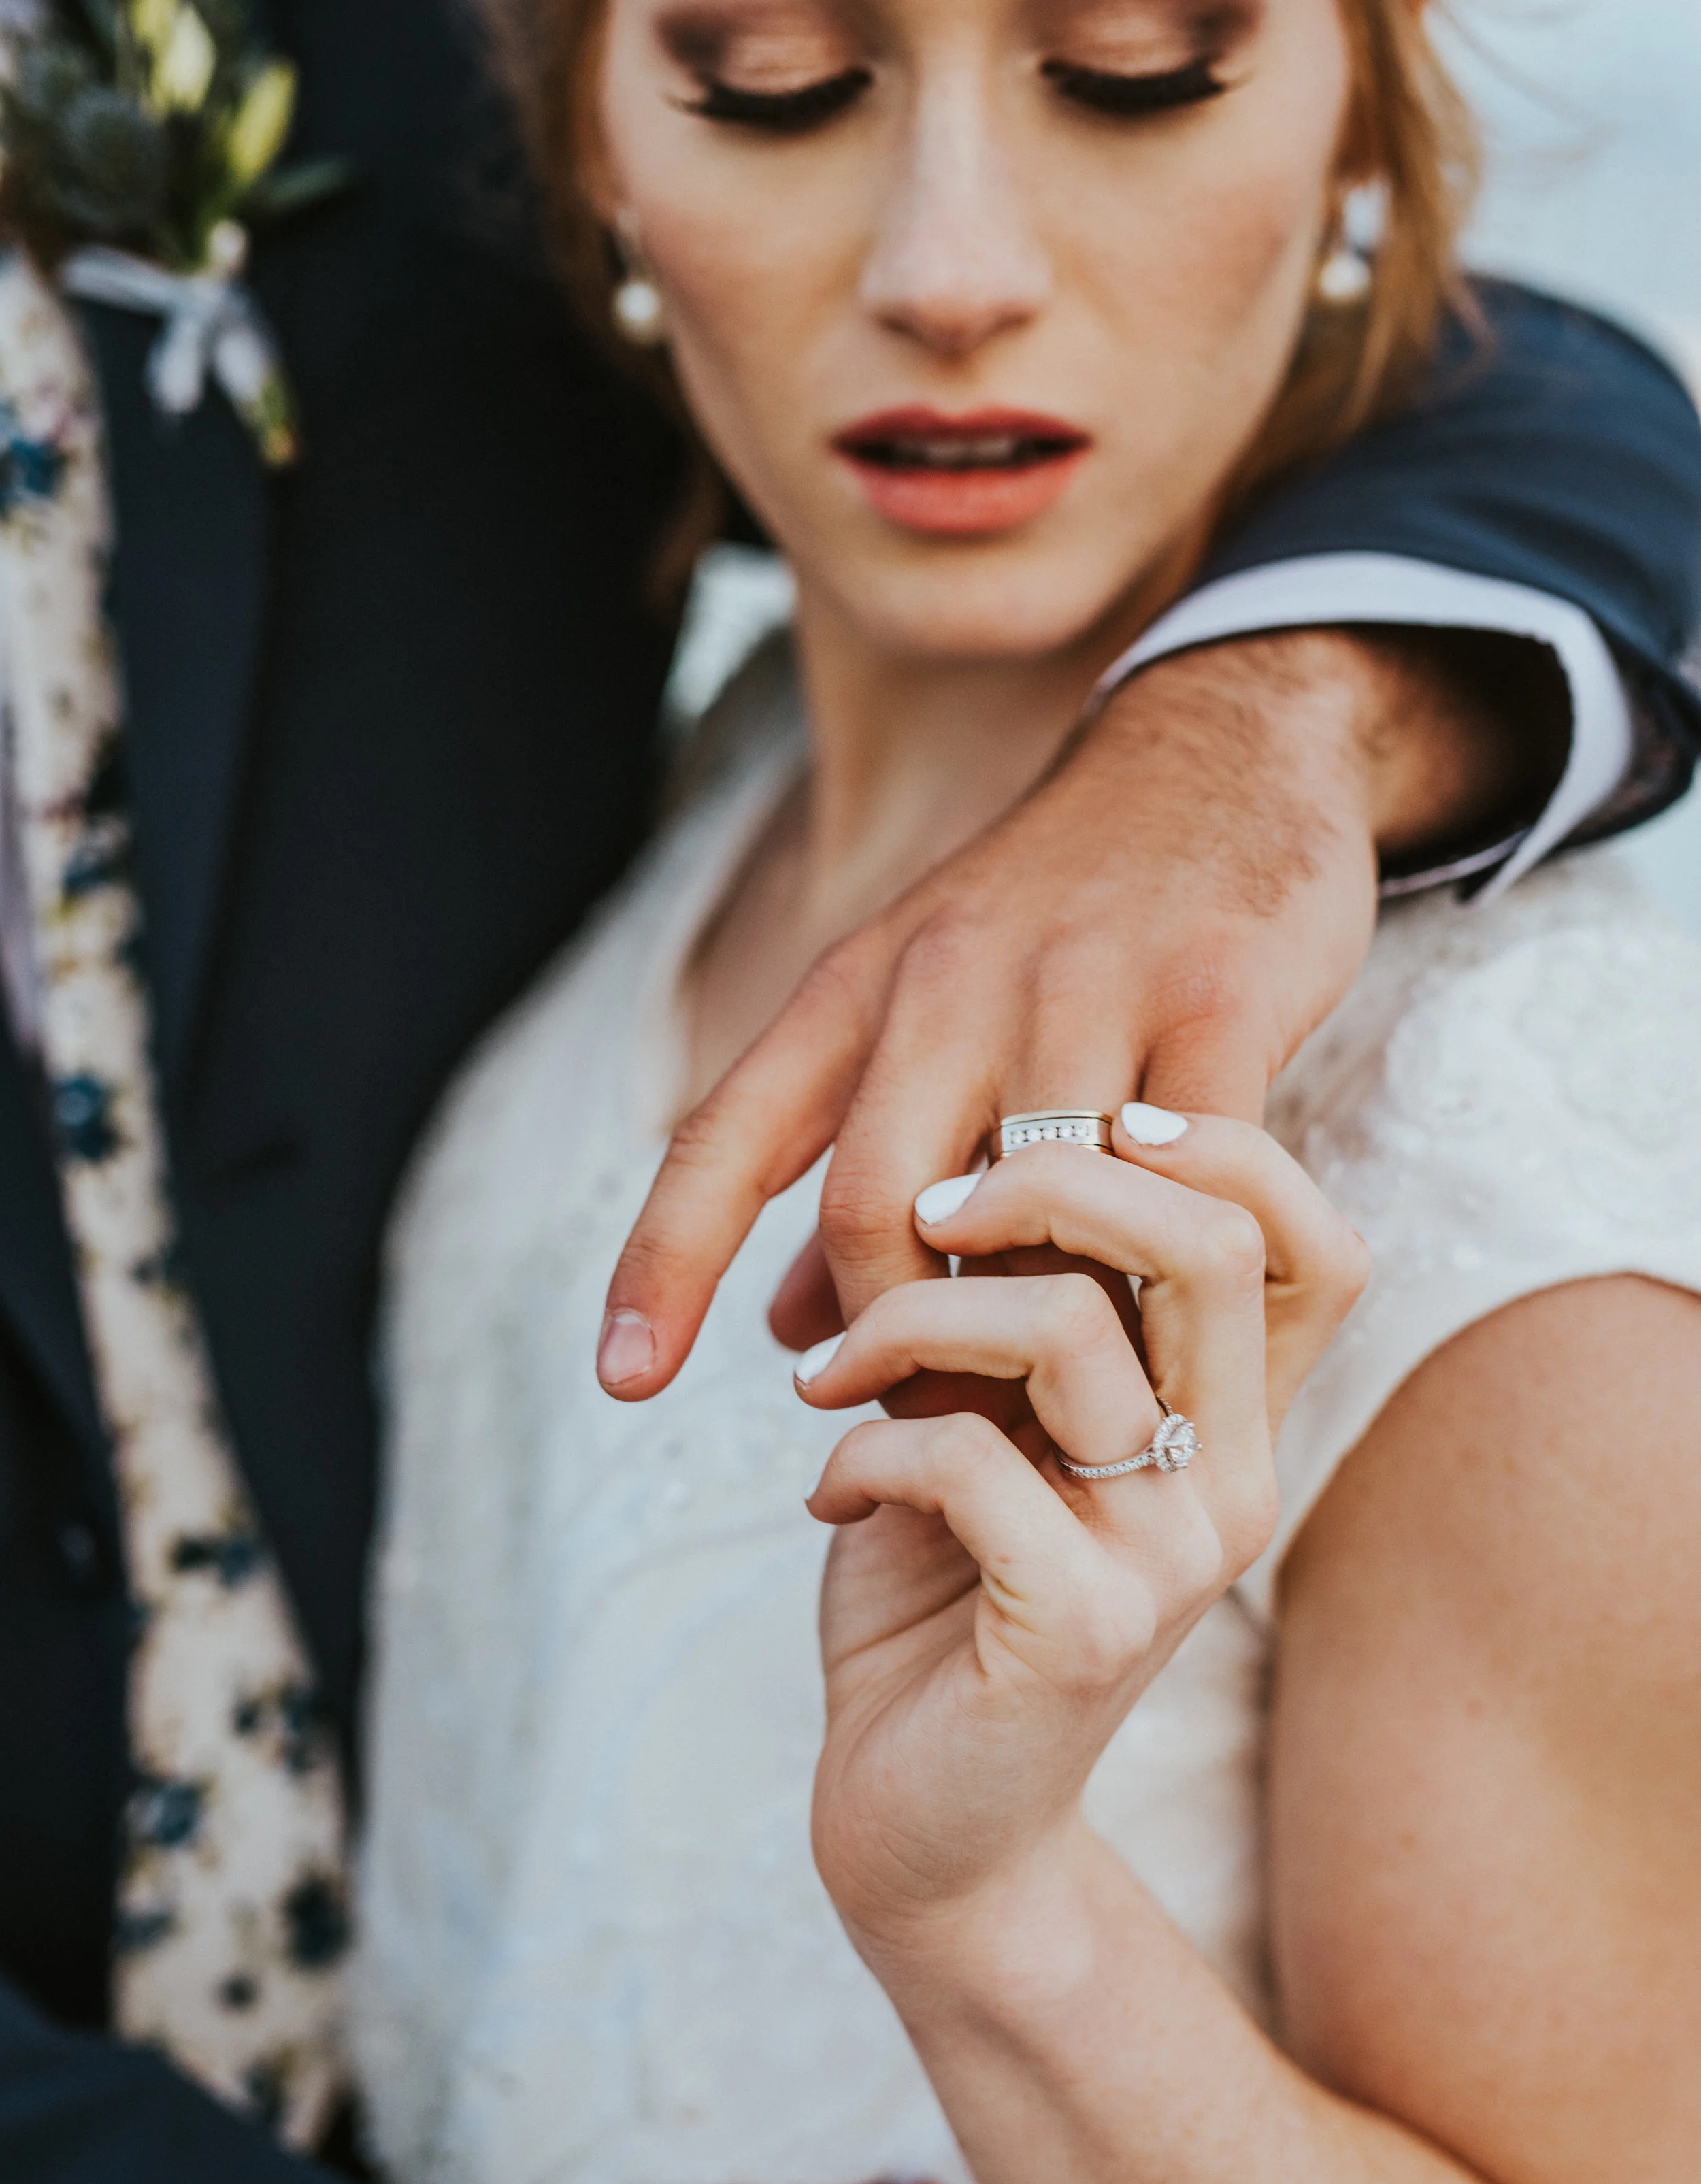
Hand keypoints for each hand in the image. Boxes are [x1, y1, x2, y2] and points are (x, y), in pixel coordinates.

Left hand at [597, 629, 1511, 1397]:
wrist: (1220, 751)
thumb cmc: (1052, 914)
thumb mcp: (915, 1003)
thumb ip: (850, 1167)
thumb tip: (786, 1331)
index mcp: (857, 985)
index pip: (728, 1135)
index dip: (664, 1262)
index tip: (620, 1381)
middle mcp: (949, 981)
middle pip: (872, 1204)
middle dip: (890, 1334)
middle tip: (923, 1413)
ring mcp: (1086, 988)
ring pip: (1028, 1209)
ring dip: (1037, 1325)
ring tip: (1050, 1401)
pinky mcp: (1219, 1000)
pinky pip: (1183, 1174)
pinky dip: (1169, 1264)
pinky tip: (1178, 1319)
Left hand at [796, 1115, 1364, 1957]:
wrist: (930, 1834)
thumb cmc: (943, 1610)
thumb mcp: (989, 1438)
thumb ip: (1014, 1328)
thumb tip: (974, 1181)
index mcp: (1226, 1428)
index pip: (1310, 1244)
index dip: (1217, 1147)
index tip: (1076, 1128)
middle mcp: (1229, 1485)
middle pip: (1206, 1242)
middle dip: (1045, 1178)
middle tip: (926, 1214)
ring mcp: (1168, 1560)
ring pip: (1064, 1330)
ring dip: (907, 1320)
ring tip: (826, 1378)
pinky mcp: (1081, 1630)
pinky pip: (966, 1460)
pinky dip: (865, 1448)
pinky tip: (831, 1493)